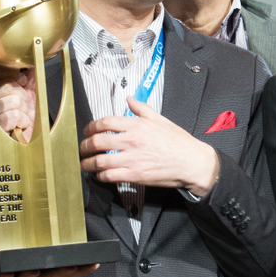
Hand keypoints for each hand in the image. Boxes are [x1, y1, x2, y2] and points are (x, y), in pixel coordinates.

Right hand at [0, 68, 36, 142]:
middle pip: (6, 85)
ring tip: (19, 120)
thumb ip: (29, 79)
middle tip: (20, 109)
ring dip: (22, 112)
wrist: (29, 148)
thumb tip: (29, 64)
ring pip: (11, 100)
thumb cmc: (27, 125)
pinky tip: (18, 128)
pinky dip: (21, 123)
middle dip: (21, 97)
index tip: (22, 81)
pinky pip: (12, 117)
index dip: (11, 73)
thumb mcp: (30, 96)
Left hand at [0, 245, 98, 276]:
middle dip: (60, 272)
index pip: (64, 274)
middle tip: (70, 265)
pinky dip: (5, 276)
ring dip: (30, 275)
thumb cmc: (5, 260)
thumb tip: (53, 225)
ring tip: (34, 269)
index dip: (79, 271)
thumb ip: (37, 246)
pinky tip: (5, 272)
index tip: (93, 264)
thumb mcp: (23, 251)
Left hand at [79, 98, 220, 194]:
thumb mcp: (161, 120)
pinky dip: (100, 176)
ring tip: (85, 164)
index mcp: (137, 126)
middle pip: (97, 141)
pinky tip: (100, 175)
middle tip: (83, 148)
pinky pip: (109, 176)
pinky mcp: (135, 175)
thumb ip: (142, 109)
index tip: (87, 131)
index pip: (105, 123)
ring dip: (88, 163)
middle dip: (85, 145)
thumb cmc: (179, 142)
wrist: (192, 162)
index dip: (91, 127)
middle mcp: (132, 141)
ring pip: (99, 161)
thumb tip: (129, 100)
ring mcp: (132, 159)